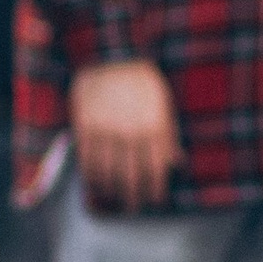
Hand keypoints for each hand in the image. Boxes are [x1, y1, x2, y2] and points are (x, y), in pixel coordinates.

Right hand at [70, 58, 180, 213]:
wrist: (112, 56)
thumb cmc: (143, 80)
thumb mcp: (164, 104)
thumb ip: (169, 135)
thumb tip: (177, 163)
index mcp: (153, 128)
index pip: (155, 170)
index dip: (154, 190)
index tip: (154, 200)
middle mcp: (130, 133)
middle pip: (131, 178)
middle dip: (133, 197)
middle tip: (133, 206)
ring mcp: (105, 131)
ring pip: (107, 174)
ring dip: (111, 191)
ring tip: (114, 196)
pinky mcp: (85, 127)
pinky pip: (87, 161)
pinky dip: (91, 176)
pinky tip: (96, 182)